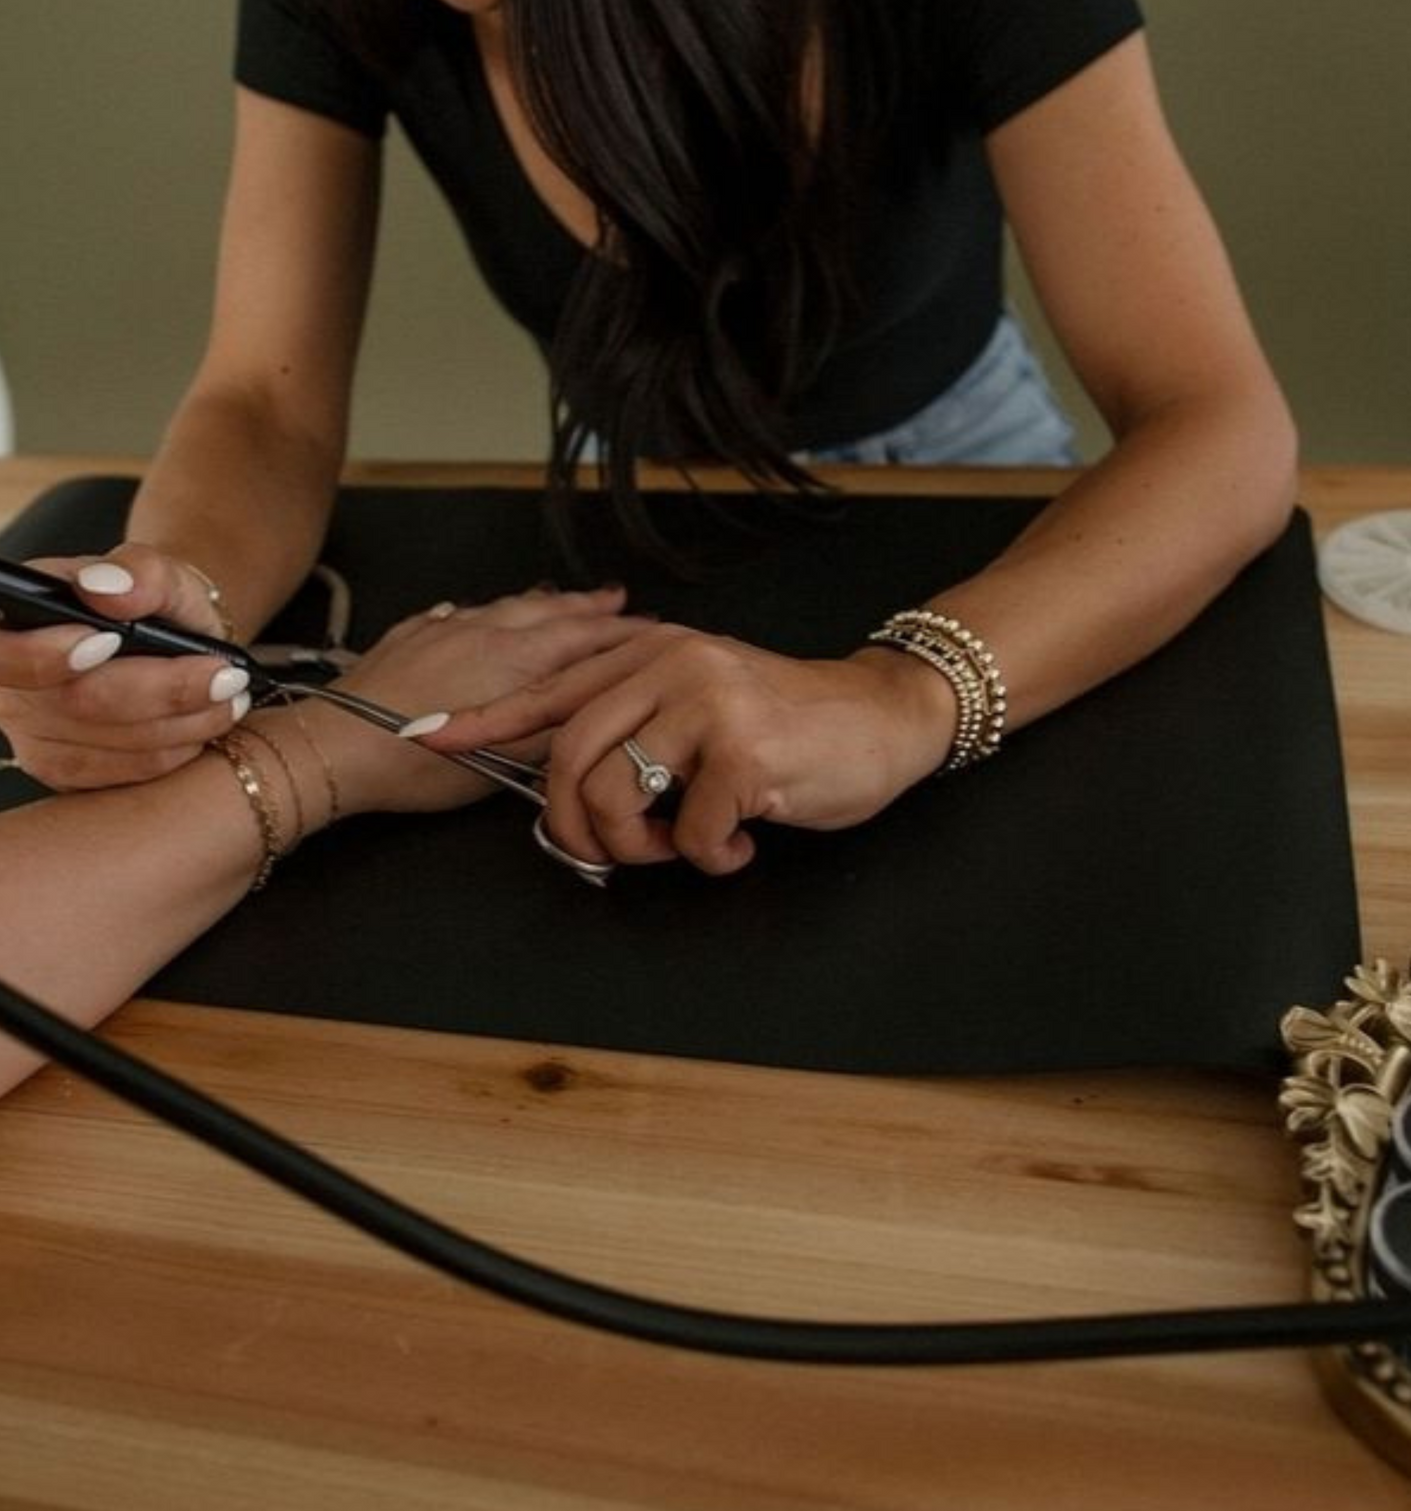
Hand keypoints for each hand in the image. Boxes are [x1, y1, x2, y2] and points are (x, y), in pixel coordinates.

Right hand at [0, 543, 250, 789]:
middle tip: (226, 674)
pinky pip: (123, 773)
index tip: (108, 641)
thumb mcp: (157, 572)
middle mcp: (10, 684)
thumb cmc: (152, 601)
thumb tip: (105, 588)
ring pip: (107, 744)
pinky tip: (207, 721)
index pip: (1, 653)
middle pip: (73, 703)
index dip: (43, 654)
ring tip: (232, 693)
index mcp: (11, 622)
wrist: (169, 639)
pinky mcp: (66, 769)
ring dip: (184, 722)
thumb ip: (138, 571)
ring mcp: (32, 734)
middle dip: (161, 690)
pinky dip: (176, 748)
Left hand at [297, 585, 646, 818]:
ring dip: (542, 603)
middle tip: (617, 600)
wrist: (334, 747)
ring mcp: (444, 627)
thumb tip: (586, 721)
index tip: (648, 629)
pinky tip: (478, 614)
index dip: (622, 633)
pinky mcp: (409, 636)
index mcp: (516, 659)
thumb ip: (552, 735)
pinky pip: (458, 612)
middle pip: (551, 610)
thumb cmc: (413, 764)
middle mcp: (485, 631)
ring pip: (507, 605)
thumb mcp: (503, 765)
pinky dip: (484, 611)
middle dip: (589, 606)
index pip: (585, 637)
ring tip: (560, 599)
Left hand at [408, 625, 957, 873]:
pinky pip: (686, 832)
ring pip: (613, 796)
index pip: (549, 688)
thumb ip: (636, 715)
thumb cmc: (786, 724)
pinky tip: (740, 844)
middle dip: (571, 824)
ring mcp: (704, 702)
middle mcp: (669, 664)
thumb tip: (563, 769)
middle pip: (567, 757)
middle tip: (608, 854)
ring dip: (638, 848)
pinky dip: (708, 858)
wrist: (881, 720)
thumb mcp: (700, 698)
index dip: (486, 719)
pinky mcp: (741, 750)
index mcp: (650, 652)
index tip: (429, 738)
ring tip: (682, 849)